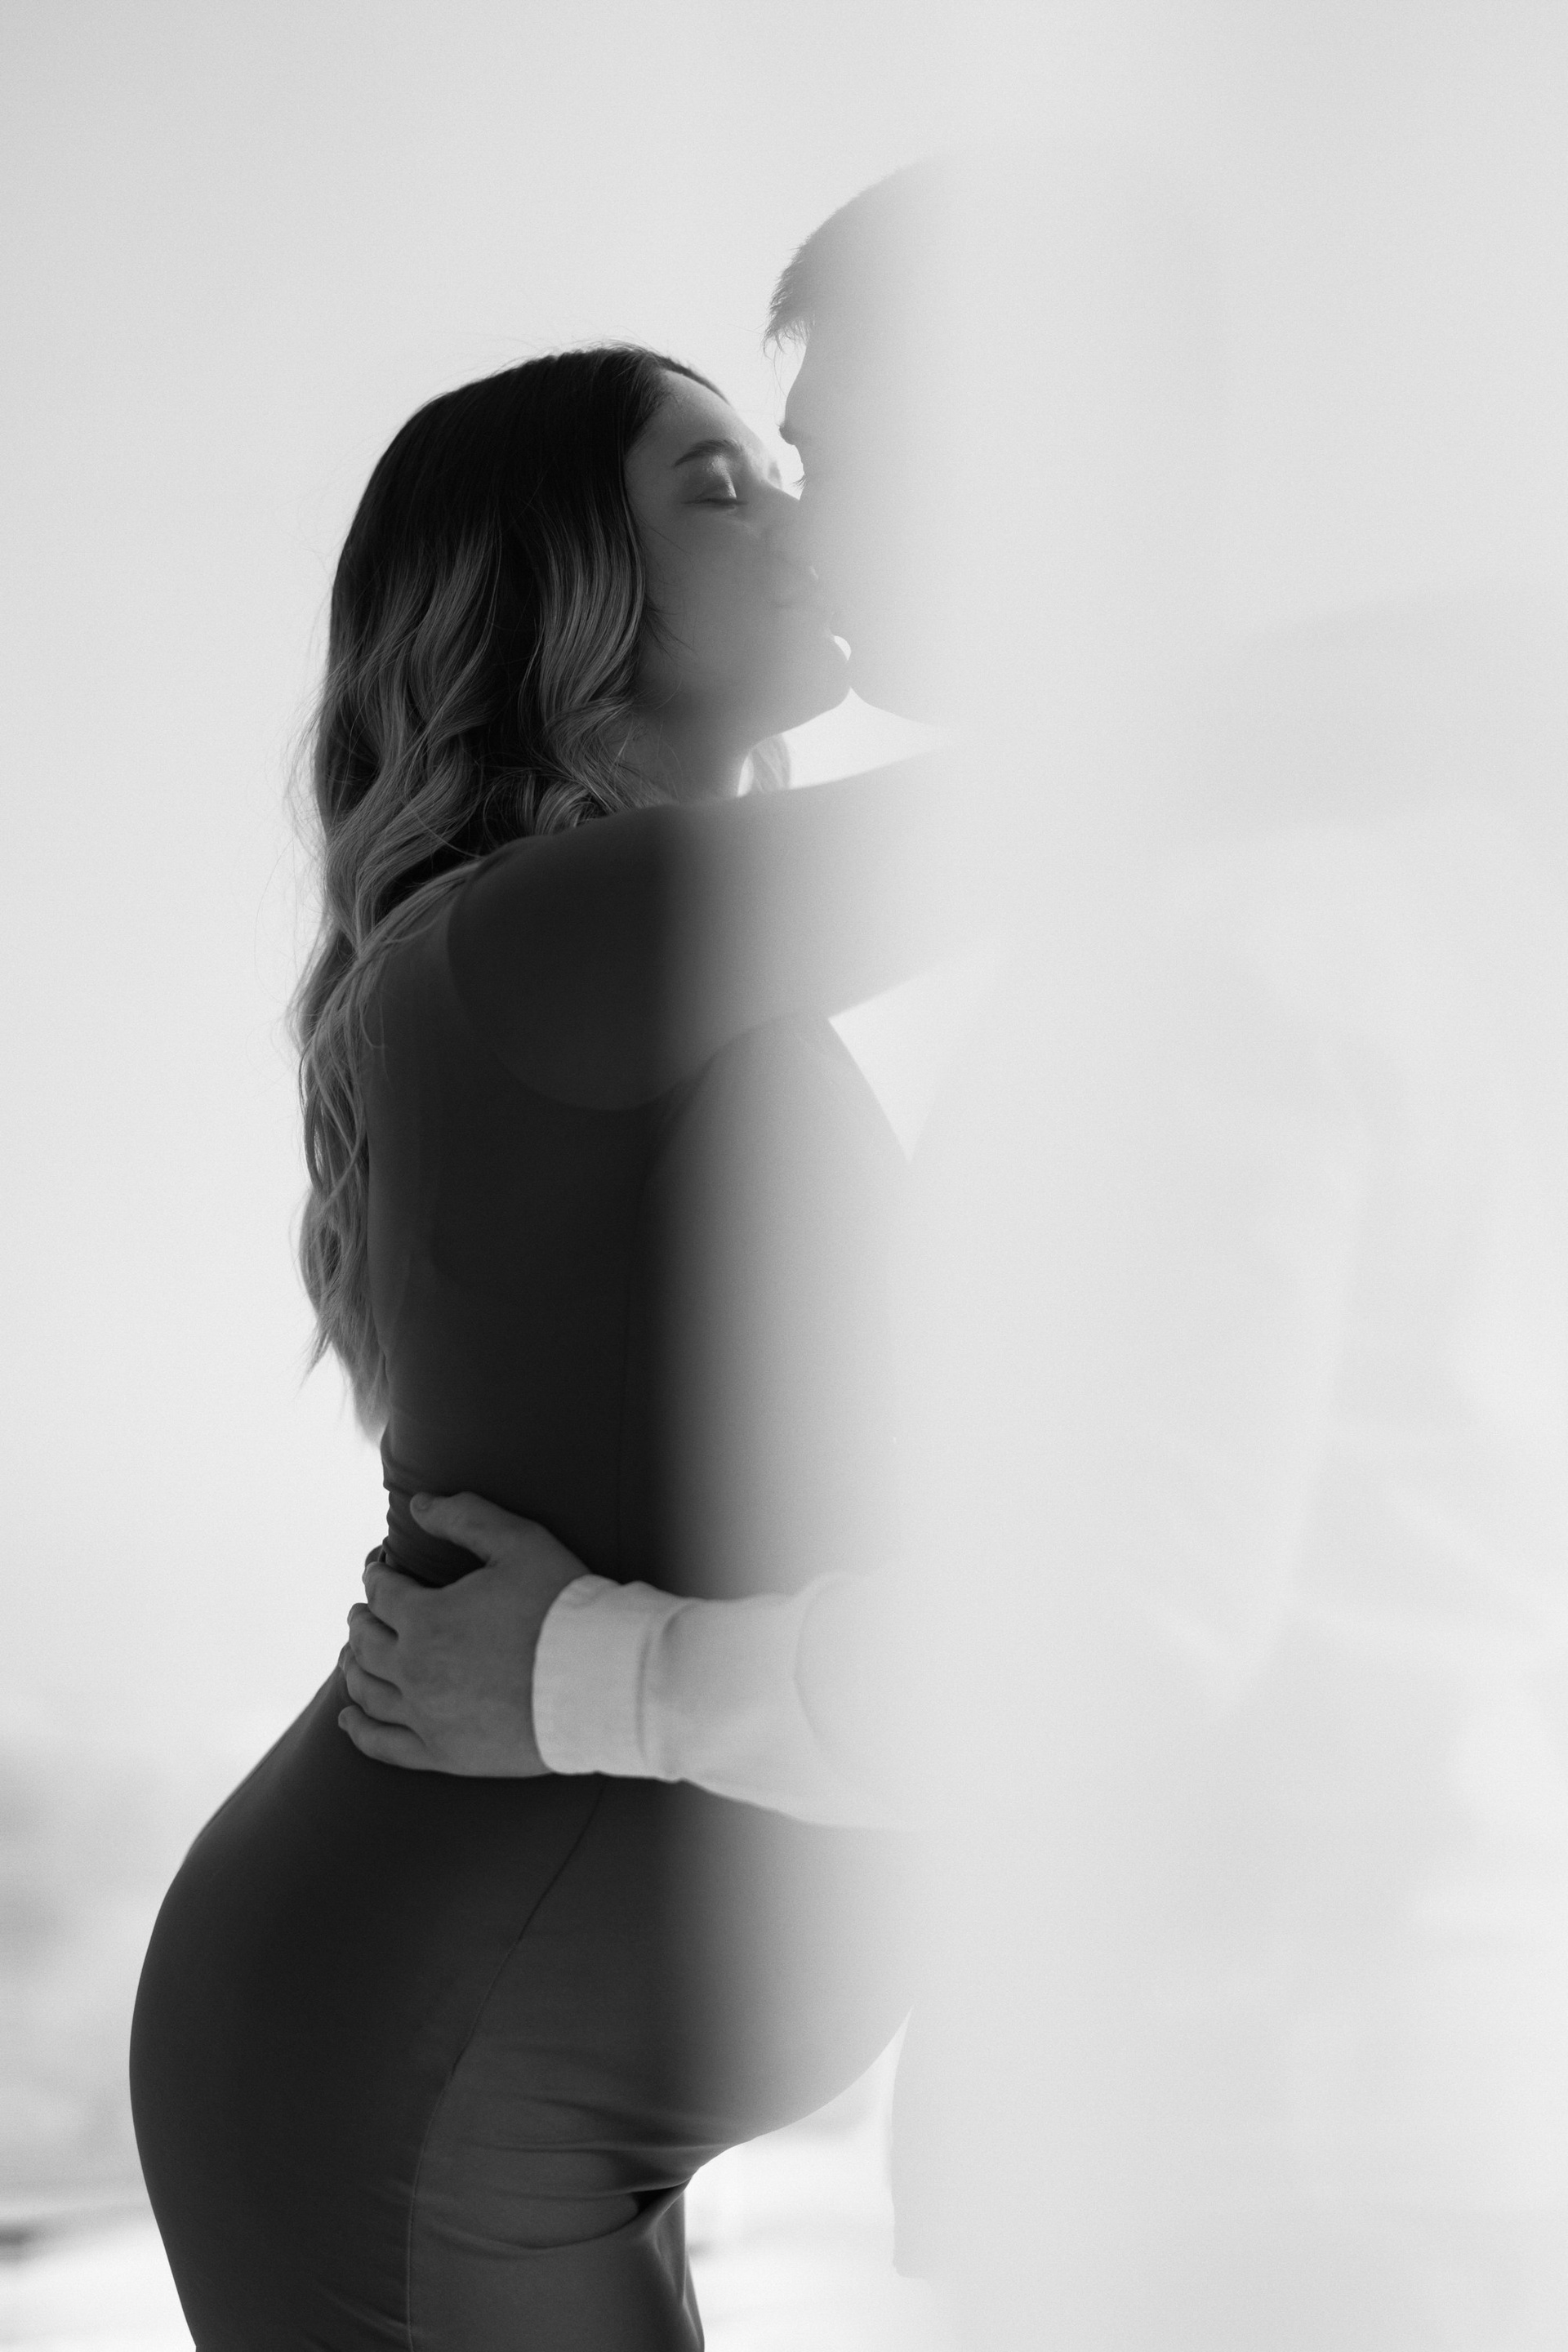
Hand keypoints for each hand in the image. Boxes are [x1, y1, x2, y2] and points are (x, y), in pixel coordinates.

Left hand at [337, 1492, 586, 1774]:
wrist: (602, 1683)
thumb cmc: (564, 1607)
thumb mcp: (520, 1543)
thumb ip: (465, 1516)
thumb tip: (416, 1504)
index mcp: (426, 1618)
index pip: (381, 1592)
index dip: (376, 1573)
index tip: (379, 1567)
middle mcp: (414, 1670)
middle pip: (365, 1641)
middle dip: (361, 1619)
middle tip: (364, 1610)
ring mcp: (426, 1717)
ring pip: (367, 1691)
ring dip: (352, 1666)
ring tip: (353, 1654)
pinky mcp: (444, 1753)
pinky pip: (383, 1745)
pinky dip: (359, 1730)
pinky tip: (347, 1718)